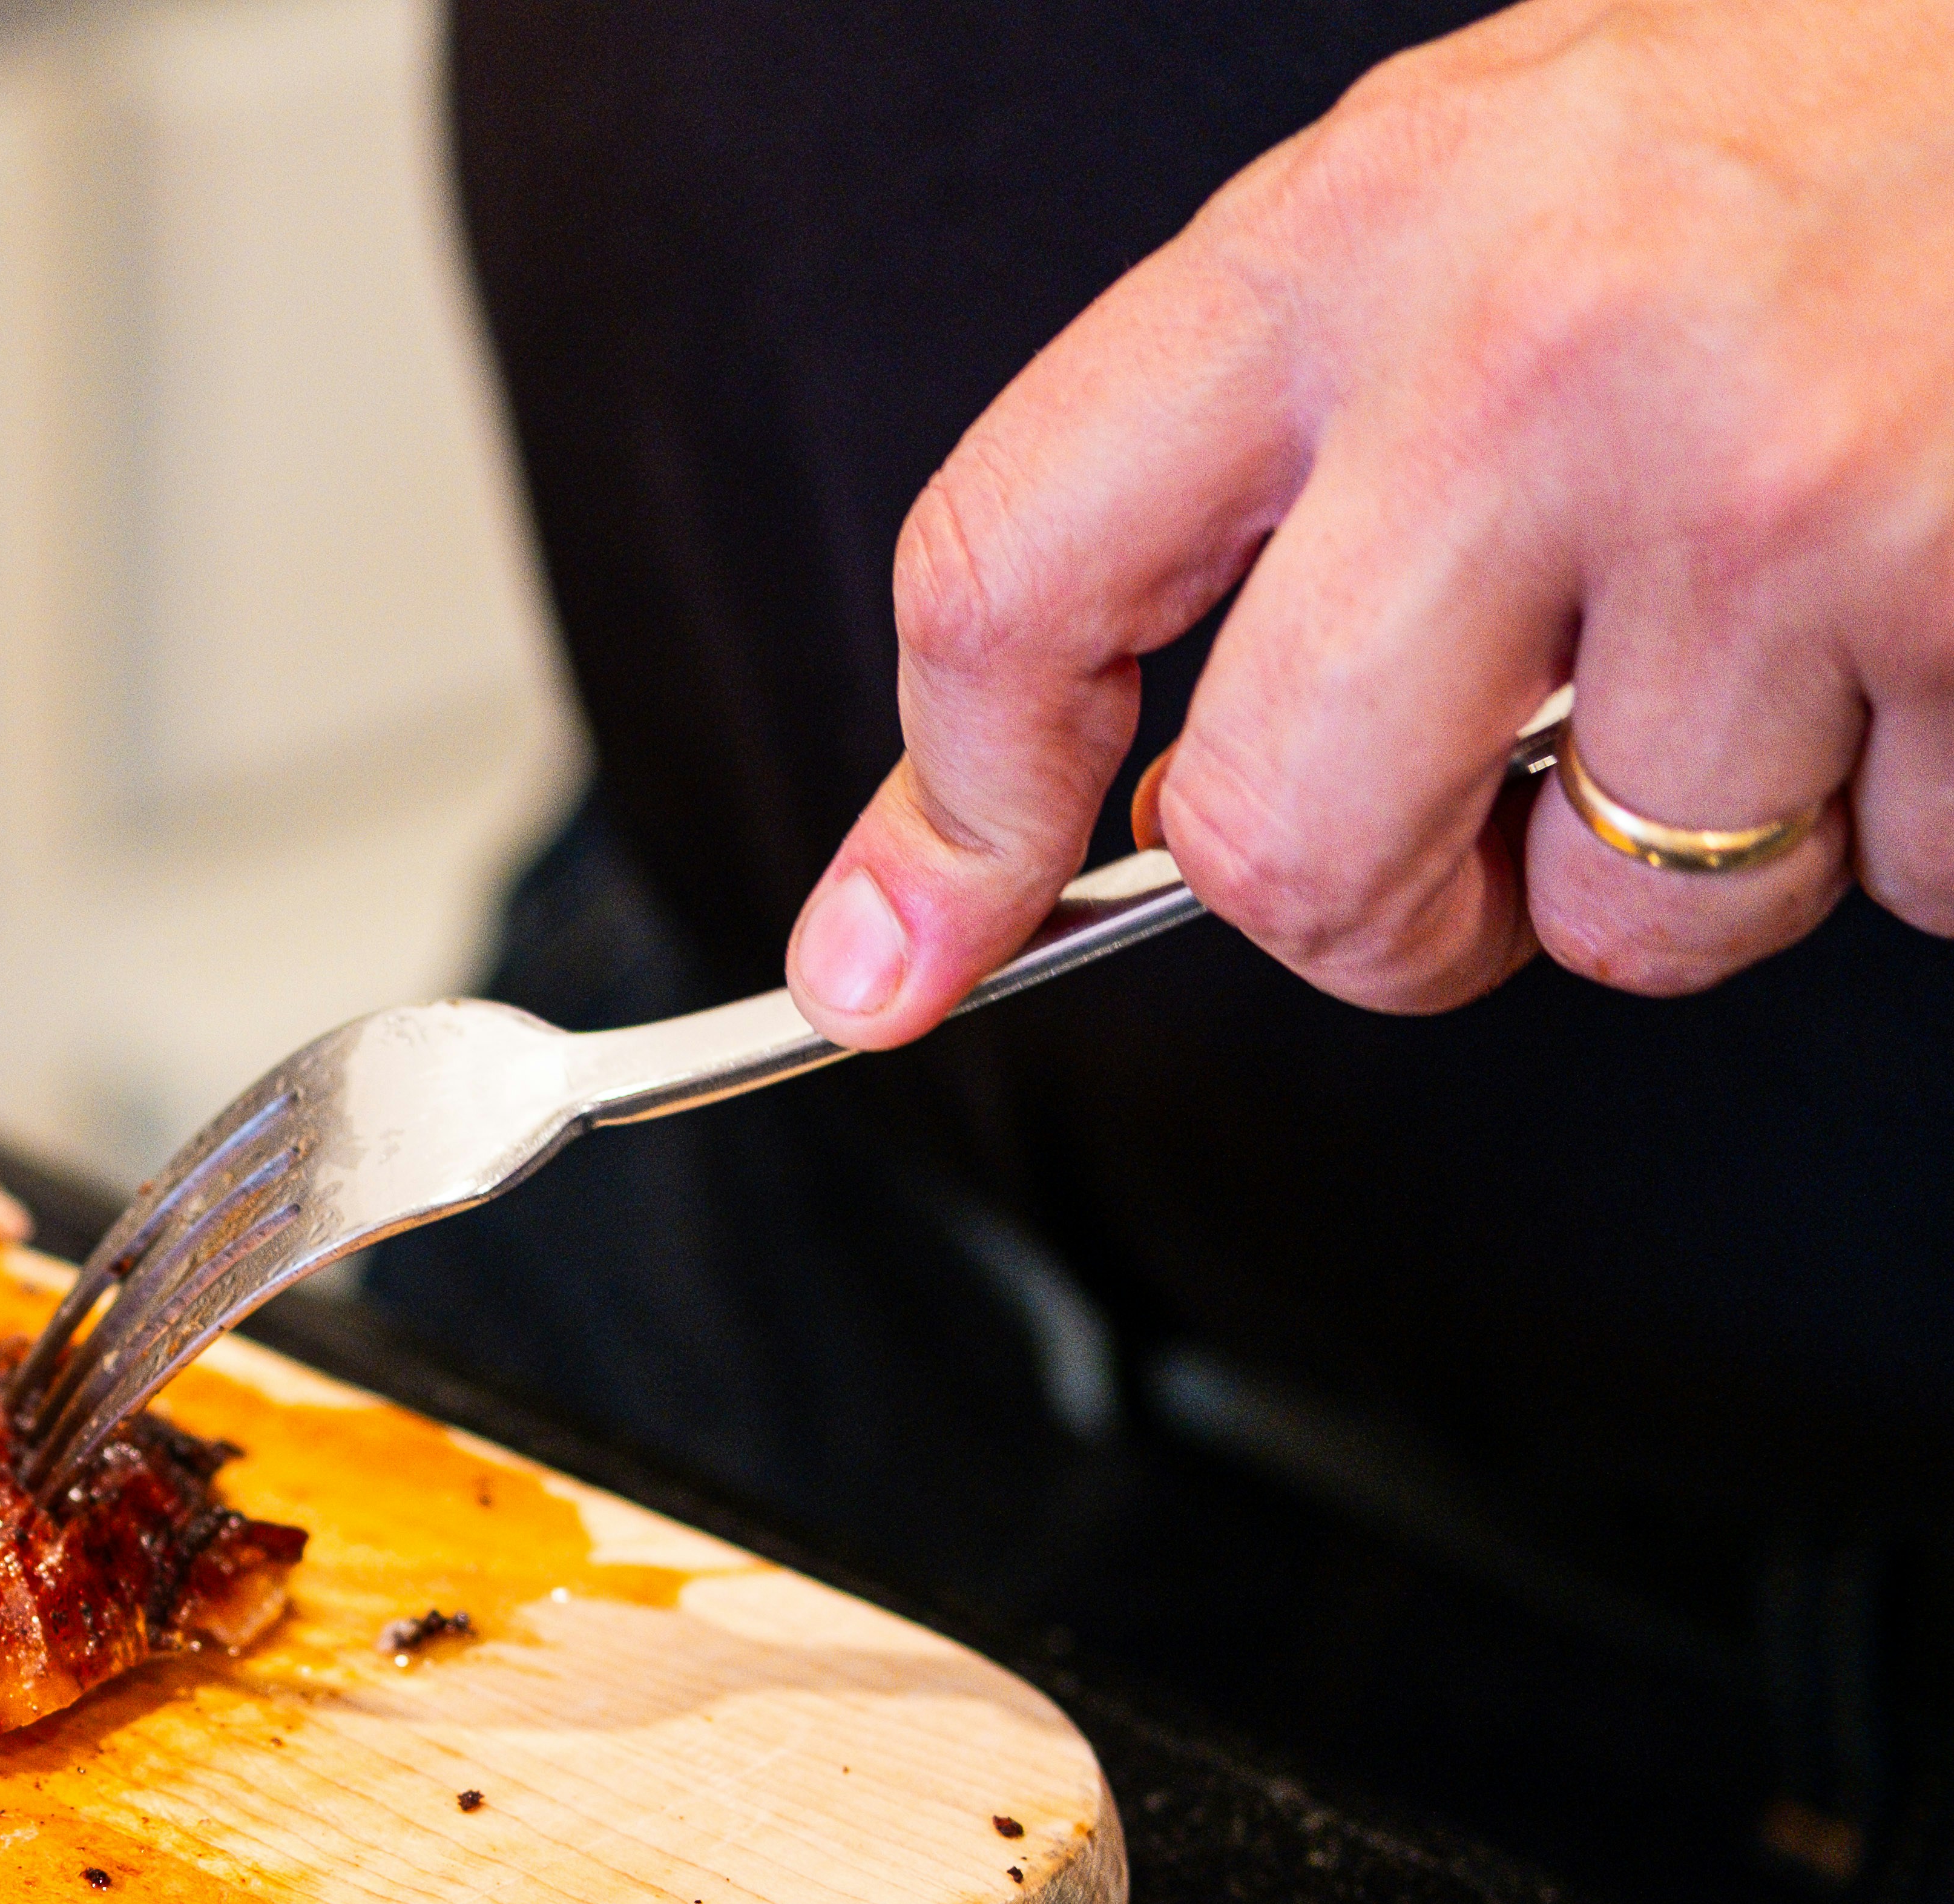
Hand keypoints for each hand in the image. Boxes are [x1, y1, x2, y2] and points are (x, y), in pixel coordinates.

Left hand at [784, 0, 1953, 1044]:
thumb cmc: (1839, 112)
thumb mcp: (1488, 202)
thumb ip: (1270, 470)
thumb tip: (1020, 820)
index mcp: (1356, 238)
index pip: (1013, 576)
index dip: (949, 814)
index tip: (898, 946)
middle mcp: (1533, 358)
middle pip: (1290, 844)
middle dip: (1379, 922)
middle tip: (1469, 850)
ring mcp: (1769, 487)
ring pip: (1623, 911)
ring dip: (1705, 852)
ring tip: (1805, 629)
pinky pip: (1894, 876)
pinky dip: (1924, 807)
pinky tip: (1946, 614)